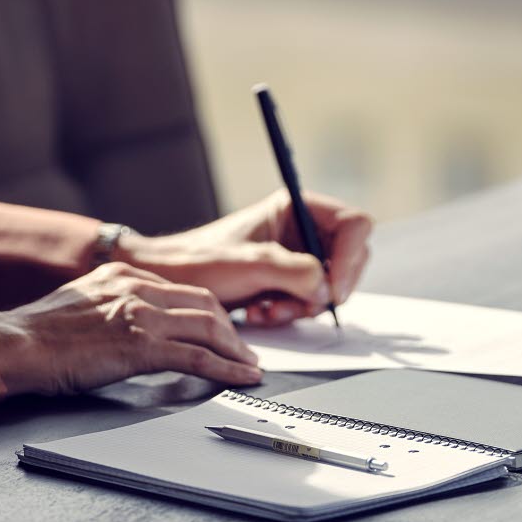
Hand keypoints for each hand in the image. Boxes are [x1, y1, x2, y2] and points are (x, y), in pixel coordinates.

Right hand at [0, 262, 263, 394]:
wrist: (17, 345)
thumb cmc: (37, 332)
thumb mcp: (80, 300)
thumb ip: (111, 303)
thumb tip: (127, 322)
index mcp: (124, 274)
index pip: (183, 290)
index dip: (210, 311)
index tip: (222, 328)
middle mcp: (138, 288)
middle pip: (205, 304)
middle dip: (231, 330)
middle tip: (244, 351)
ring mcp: (142, 316)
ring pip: (209, 328)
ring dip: (235, 351)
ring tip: (248, 368)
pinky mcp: (142, 347)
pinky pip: (198, 358)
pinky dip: (226, 370)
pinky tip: (240, 379)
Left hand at [122, 190, 373, 327]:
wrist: (169, 283)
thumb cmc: (198, 261)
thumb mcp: (249, 264)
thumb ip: (294, 271)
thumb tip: (327, 287)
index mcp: (295, 208)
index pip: (352, 225)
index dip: (349, 258)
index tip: (333, 287)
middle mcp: (300, 230)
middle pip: (349, 258)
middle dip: (326, 288)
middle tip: (303, 304)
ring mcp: (296, 258)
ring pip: (330, 286)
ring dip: (304, 306)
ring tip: (269, 309)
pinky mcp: (287, 283)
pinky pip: (310, 303)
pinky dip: (291, 313)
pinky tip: (261, 312)